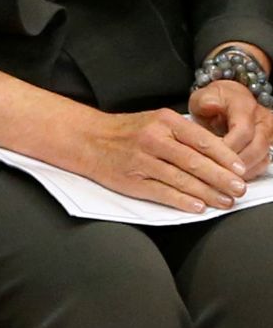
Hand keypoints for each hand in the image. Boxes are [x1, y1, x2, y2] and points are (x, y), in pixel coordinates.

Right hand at [78, 107, 250, 212]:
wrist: (87, 138)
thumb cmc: (125, 131)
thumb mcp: (155, 121)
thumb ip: (183, 134)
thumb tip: (219, 153)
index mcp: (162, 121)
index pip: (201, 139)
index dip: (224, 156)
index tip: (241, 169)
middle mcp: (153, 139)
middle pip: (194, 161)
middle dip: (221, 178)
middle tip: (239, 189)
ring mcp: (142, 160)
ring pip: (182, 179)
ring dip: (208, 193)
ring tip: (225, 201)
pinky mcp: (132, 180)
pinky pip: (163, 193)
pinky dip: (183, 201)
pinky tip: (198, 207)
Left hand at [190, 80, 272, 179]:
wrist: (228, 100)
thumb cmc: (214, 100)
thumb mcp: (203, 96)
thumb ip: (205, 101)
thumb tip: (210, 105)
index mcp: (244, 107)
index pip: (243, 131)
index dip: (228, 147)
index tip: (211, 157)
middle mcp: (262, 120)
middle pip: (256, 148)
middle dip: (236, 164)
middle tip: (218, 174)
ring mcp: (268, 134)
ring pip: (262, 158)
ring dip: (244, 171)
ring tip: (224, 179)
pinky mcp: (269, 145)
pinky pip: (263, 163)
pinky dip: (249, 172)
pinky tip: (233, 178)